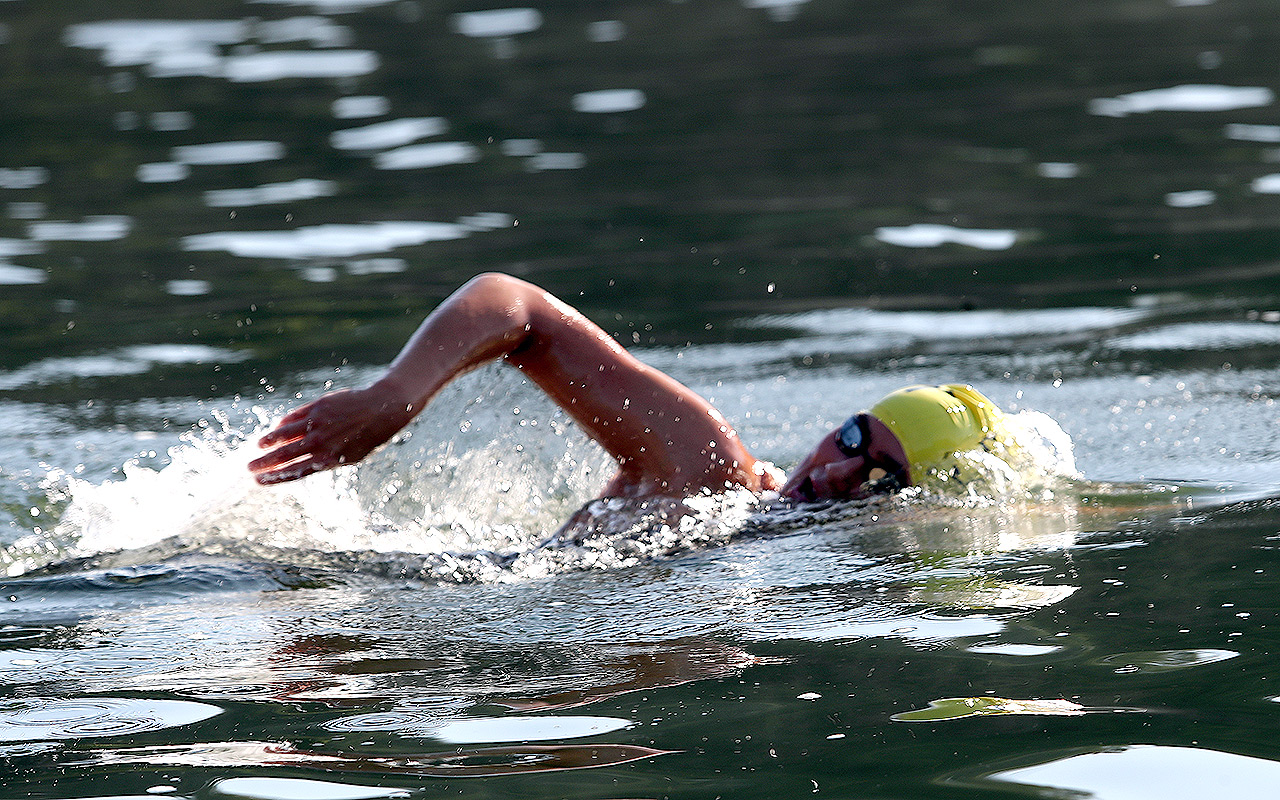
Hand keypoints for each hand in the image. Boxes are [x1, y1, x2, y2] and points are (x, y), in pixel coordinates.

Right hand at [248, 382, 416, 484]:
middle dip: (264, 463)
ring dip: (268, 441)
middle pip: (284, 455)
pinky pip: (294, 418)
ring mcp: (318, 424)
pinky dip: (283, 425)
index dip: (274, 477)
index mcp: (329, 460)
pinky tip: (275, 429)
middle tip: (249, 467)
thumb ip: (324, 460)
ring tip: (257, 447)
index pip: (294, 472)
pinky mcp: (318, 408)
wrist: (383, 408)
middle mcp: (320, 443)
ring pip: (284, 434)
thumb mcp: (350, 456)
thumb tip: (301, 461)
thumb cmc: (368, 437)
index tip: (258, 480)